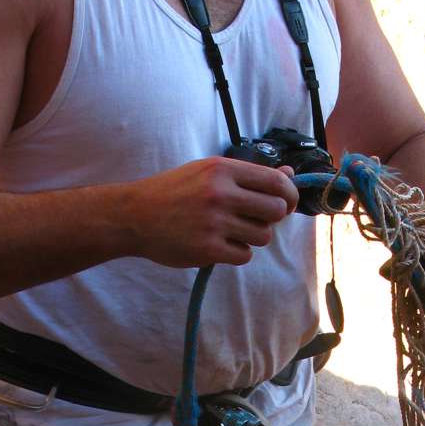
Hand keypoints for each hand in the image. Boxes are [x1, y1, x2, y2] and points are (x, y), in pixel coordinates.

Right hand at [135, 157, 298, 267]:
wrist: (134, 216)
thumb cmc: (174, 192)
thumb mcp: (207, 172)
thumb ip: (249, 175)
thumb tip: (290, 174)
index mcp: (222, 170)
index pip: (276, 182)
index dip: (289, 195)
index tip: (286, 203)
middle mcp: (220, 194)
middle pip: (276, 211)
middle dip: (272, 219)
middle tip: (255, 220)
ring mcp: (214, 223)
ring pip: (262, 236)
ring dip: (252, 237)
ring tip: (231, 231)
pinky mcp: (207, 249)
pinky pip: (244, 255)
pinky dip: (236, 253)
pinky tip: (219, 244)